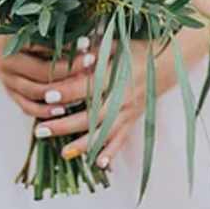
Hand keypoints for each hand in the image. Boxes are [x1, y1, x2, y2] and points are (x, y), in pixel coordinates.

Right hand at [0, 32, 97, 119]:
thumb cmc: (11, 24)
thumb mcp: (27, 24)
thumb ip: (48, 32)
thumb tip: (81, 38)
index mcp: (12, 42)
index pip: (44, 47)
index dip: (67, 48)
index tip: (87, 45)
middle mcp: (7, 63)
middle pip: (42, 73)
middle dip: (69, 71)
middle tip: (91, 67)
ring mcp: (6, 80)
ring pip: (35, 92)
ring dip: (60, 93)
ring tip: (82, 90)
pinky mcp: (8, 92)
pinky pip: (26, 106)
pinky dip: (44, 110)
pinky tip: (62, 110)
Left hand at [33, 40, 155, 169]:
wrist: (169, 63)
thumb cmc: (138, 49)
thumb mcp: (117, 44)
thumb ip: (94, 49)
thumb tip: (70, 48)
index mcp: (115, 76)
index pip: (86, 86)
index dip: (66, 91)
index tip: (46, 96)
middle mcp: (122, 98)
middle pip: (90, 116)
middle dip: (64, 125)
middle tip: (40, 130)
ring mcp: (129, 112)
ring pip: (103, 133)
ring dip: (82, 145)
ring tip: (62, 153)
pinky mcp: (134, 119)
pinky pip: (122, 139)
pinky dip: (112, 152)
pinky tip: (100, 164)